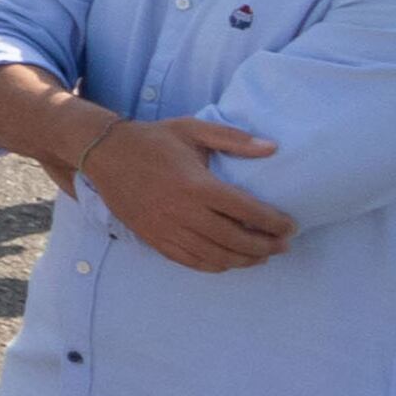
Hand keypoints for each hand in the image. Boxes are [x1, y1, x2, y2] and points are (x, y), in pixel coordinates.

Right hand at [84, 113, 294, 271]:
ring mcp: (166, 229)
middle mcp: (182, 212)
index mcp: (196, 185)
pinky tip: (229, 261)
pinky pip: (189, 261)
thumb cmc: (153, 140)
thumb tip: (273, 148)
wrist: (104, 155)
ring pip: (214, 256)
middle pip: (234, 240)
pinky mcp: (153, 238)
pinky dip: (214, 266)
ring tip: (262, 257)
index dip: (273, 222)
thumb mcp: (193, 129)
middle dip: (265, 246)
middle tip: (283, 245)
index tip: (291, 226)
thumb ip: (234, 139)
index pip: (245, 211)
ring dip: (243, 260)